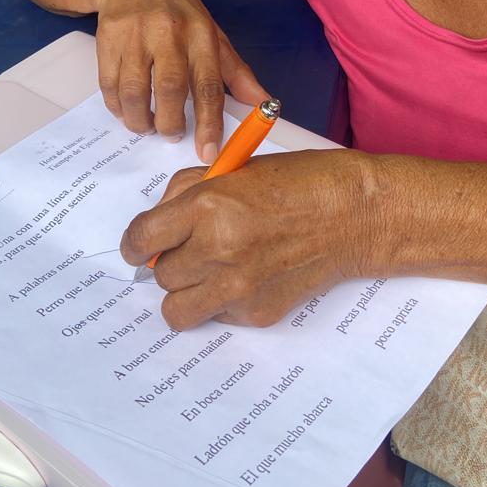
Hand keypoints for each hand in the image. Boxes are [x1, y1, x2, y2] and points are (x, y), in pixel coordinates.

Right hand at [91, 0, 266, 159]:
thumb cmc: (178, 11)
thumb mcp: (212, 34)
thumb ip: (235, 72)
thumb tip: (264, 103)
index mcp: (201, 34)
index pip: (208, 84)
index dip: (209, 122)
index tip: (207, 152)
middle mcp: (169, 32)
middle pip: (169, 89)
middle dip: (170, 124)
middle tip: (171, 135)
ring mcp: (136, 34)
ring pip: (134, 91)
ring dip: (139, 120)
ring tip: (147, 126)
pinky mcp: (108, 38)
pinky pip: (110, 84)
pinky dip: (117, 107)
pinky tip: (126, 110)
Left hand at [120, 149, 369, 329]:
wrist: (353, 214)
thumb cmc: (299, 182)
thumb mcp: (236, 170)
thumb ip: (190, 192)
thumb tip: (160, 223)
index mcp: (208, 206)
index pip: (141, 239)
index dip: (134, 244)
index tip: (138, 247)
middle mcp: (218, 249)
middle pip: (160, 274)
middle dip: (170, 261)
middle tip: (191, 248)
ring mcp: (238, 286)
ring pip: (177, 309)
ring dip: (185, 291)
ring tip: (206, 273)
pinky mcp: (257, 312)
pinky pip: (216, 316)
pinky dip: (220, 302)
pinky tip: (245, 277)